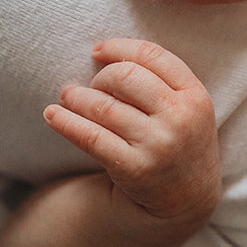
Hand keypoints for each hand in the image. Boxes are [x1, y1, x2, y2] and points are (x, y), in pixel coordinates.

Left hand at [43, 39, 220, 225]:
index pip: (152, 56)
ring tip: (66, 96)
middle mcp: (180, 118)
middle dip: (100, 77)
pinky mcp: (134, 168)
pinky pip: (91, 137)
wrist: (188, 199)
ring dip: (76, 97)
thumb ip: (161, 80)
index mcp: (196, 96)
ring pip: (103, 106)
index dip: (119, 48)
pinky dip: (65, 122)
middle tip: (91, 86)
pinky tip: (51, 115)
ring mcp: (158, 145)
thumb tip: (103, 52)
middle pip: (125, 76)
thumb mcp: (188, 108)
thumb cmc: (180, 142)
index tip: (97, 51)